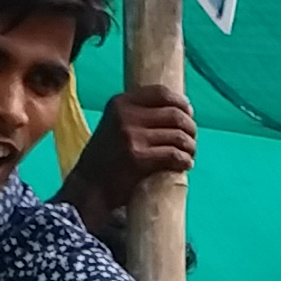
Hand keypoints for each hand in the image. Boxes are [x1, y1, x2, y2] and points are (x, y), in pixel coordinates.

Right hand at [57, 81, 195, 233]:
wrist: (88, 187)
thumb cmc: (105, 158)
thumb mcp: (114, 124)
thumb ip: (137, 114)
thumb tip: (178, 110)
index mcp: (120, 103)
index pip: (161, 93)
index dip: (181, 102)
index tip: (189, 113)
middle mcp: (126, 116)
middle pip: (174, 114)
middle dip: (190, 127)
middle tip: (192, 139)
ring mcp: (132, 136)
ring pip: (178, 135)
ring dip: (190, 146)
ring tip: (189, 153)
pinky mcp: (139, 158)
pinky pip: (174, 155)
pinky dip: (185, 160)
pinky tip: (185, 164)